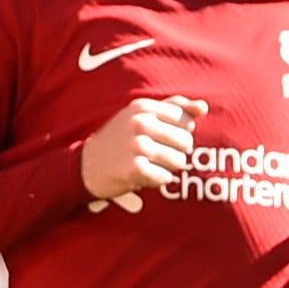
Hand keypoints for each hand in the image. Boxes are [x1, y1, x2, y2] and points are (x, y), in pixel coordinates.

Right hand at [82, 96, 203, 205]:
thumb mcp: (140, 116)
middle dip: (175, 153)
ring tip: (149, 165)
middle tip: (154, 155)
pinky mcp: (134, 168)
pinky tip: (144, 176)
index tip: (160, 138)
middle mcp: (140, 123)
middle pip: (186, 142)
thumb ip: (175, 108)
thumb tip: (203, 107)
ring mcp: (136, 145)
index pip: (186, 121)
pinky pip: (165, 178)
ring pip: (179, 161)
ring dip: (167, 168)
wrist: (85, 166)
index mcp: (143, 107)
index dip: (178, 134)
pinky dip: (158, 180)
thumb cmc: (119, 139)